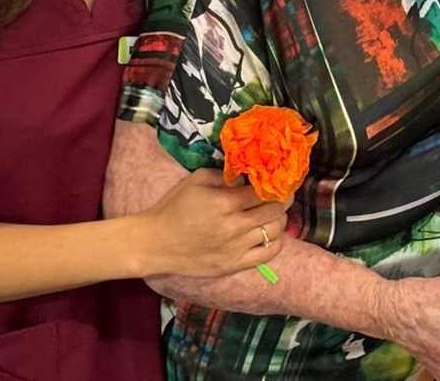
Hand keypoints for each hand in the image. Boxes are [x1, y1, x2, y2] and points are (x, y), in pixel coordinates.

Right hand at [141, 168, 286, 277]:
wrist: (157, 242)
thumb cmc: (174, 207)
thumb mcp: (197, 180)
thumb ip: (225, 175)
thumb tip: (247, 176)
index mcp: (226, 202)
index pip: (264, 192)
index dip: (276, 184)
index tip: (278, 181)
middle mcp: (235, 226)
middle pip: (275, 210)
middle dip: (283, 200)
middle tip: (282, 195)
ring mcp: (236, 248)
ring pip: (275, 231)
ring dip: (279, 219)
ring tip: (274, 213)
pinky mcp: (234, 265)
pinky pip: (268, 254)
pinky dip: (275, 242)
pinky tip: (269, 234)